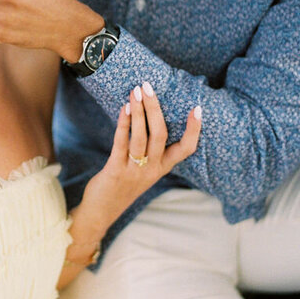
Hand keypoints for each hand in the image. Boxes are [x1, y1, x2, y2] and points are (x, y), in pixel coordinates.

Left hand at [78, 85, 201, 233]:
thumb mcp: (143, 171)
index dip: (194, 130)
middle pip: (161, 135)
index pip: (186, 149)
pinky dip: (123, 124)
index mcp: (162, 168)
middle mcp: (152, 170)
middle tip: (149, 86)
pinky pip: (121, 144)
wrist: (101, 212)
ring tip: (135, 91)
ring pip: (141, 137)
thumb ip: (150, 151)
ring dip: (139, 112)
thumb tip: (149, 118)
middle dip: (155, 108)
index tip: (198, 108)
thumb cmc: (122, 186)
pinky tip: (124, 108)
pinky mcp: (116, 171)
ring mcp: (134, 171)